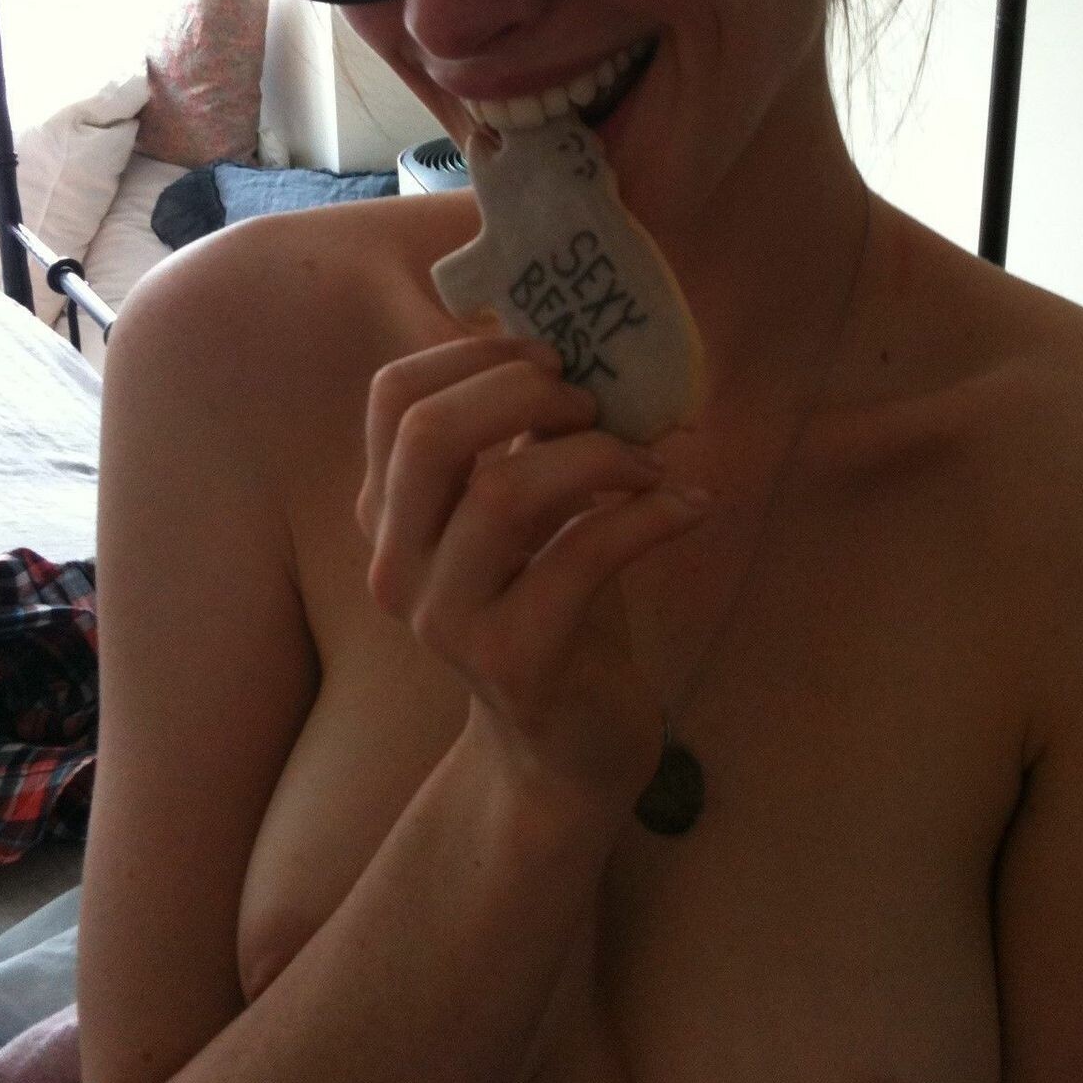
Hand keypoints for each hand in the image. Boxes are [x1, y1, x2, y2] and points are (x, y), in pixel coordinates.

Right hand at [356, 335, 710, 815]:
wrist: (568, 743)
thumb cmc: (554, 602)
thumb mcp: (529, 508)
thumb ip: (528, 434)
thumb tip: (581, 339)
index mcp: (389, 512)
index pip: (392, 397)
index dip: (473, 355)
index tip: (552, 358)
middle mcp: (396, 564)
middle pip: (431, 435)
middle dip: (525, 393)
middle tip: (594, 404)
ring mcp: (448, 618)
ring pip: (505, 493)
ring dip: (597, 455)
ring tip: (649, 464)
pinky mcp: (514, 660)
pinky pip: (581, 557)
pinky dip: (648, 515)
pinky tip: (692, 505)